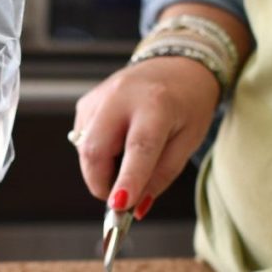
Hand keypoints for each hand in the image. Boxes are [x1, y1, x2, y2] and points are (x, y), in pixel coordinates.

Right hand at [72, 56, 218, 218]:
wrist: (176, 64)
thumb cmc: (187, 105)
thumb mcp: (188, 140)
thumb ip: (163, 175)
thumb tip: (136, 207)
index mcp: (156, 104)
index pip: (139, 148)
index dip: (128, 179)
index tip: (119, 206)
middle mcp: (121, 96)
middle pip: (94, 150)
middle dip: (100, 183)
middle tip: (120, 198)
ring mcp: (99, 97)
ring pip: (84, 150)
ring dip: (101, 169)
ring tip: (128, 157)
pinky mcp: (87, 102)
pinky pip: (83, 140)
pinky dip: (98, 153)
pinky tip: (118, 141)